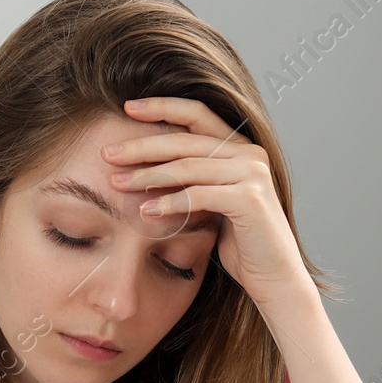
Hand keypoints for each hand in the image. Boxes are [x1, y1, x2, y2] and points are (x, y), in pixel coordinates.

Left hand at [103, 96, 315, 310]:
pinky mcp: (250, 199)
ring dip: (147, 175)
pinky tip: (146, 211)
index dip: (161, 107)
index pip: (196, 113)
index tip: (127, 108)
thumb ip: (190, 180)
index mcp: (239, 147)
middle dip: (141, 146)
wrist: (274, 276)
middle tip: (107, 155)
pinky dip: (169, 202)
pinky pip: (198, 195)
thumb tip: (144, 170)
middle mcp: (249, 153)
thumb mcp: (211, 202)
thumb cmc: (240, 242)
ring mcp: (252, 173)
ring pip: (187, 166)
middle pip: (184, 140)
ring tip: (118, 184)